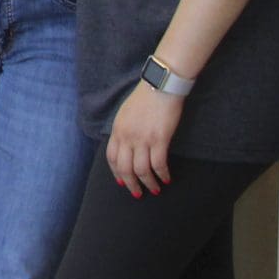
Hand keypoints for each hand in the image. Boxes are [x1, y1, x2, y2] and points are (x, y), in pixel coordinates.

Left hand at [108, 81, 182, 196]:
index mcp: (117, 130)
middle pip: (125, 168)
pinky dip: (162, 174)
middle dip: (131, 184)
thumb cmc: (146, 97)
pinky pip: (158, 164)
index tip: (121, 181)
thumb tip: (126, 145)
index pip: (111, 157)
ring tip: (155, 190)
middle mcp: (127, 136)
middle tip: (137, 193)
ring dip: (148, 183)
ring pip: (141, 170)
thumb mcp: (126, 113)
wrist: (161, 84)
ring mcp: (142, 139)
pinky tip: (166, 179)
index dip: (116, 172)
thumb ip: (124, 129)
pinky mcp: (159, 139)